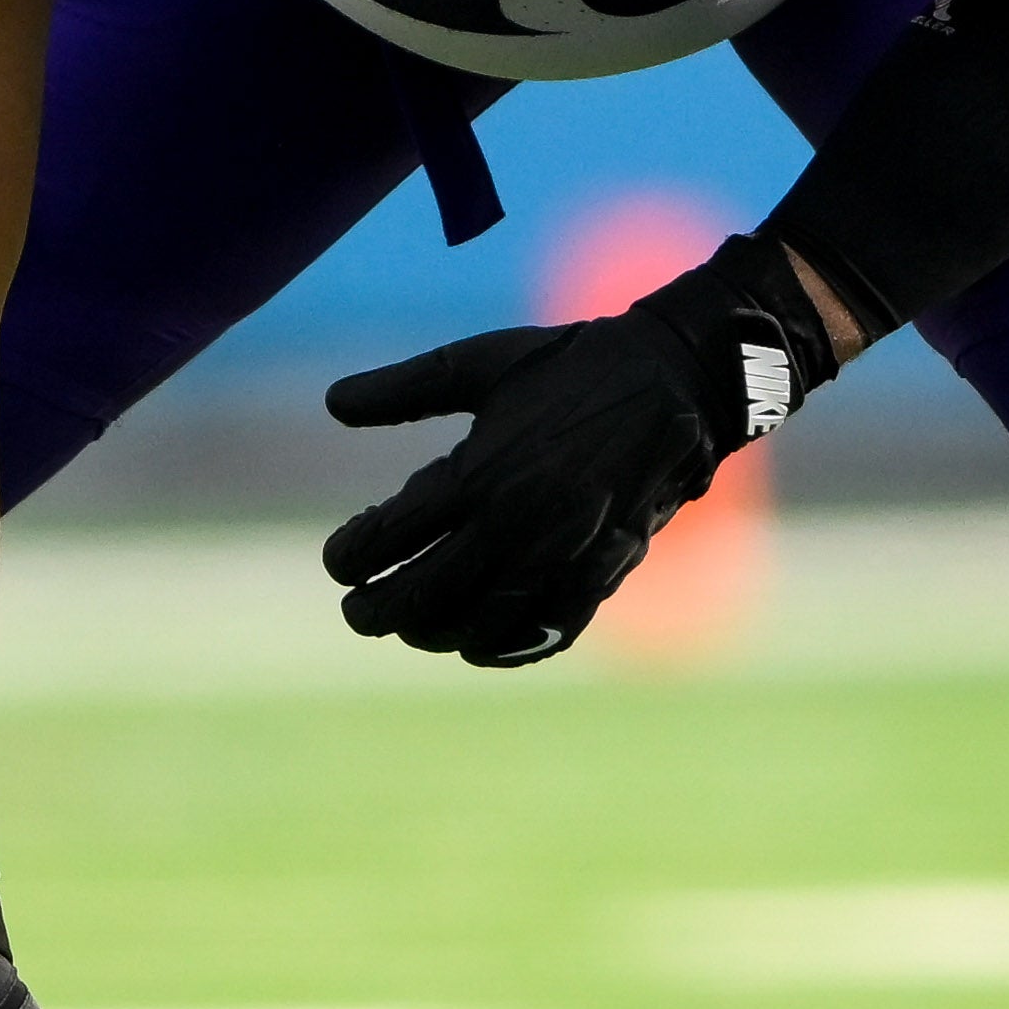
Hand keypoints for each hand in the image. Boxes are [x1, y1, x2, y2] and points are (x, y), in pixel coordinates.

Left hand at [321, 231, 835, 665]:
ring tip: (414, 623)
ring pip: (477, 627)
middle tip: (357, 611)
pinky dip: (504, 647)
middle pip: (422, 597)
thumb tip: (331, 402)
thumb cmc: (570, 365)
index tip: (338, 559)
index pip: (387, 539)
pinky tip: (478, 643)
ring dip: (434, 633)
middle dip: (377, 612)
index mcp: (478, 473)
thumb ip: (402, 388)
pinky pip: (542, 633)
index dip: (349, 556)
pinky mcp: (601, 573)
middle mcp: (515, 525)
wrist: (676, 381)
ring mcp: (561, 557)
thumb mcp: (479, 362)